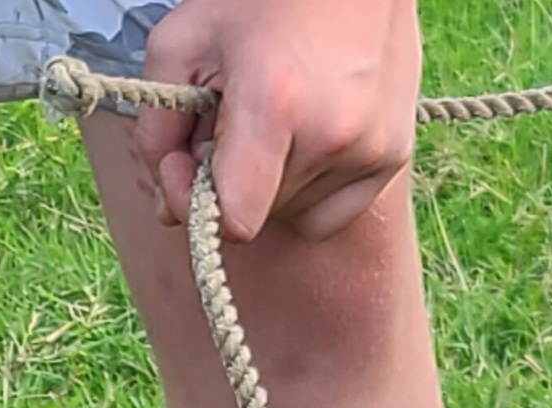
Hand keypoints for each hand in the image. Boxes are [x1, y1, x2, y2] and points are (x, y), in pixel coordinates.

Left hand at [130, 0, 423, 243]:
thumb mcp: (183, 43)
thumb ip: (157, 132)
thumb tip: (167, 210)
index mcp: (276, 106)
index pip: (235, 220)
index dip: (199, 205)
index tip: (190, 163)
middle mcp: (333, 134)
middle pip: (258, 214)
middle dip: (234, 180)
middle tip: (238, 119)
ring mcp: (372, 146)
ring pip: (293, 212)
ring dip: (272, 181)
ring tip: (279, 117)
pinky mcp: (394, 153)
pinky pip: (332, 210)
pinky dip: (310, 186)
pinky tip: (307, 135)